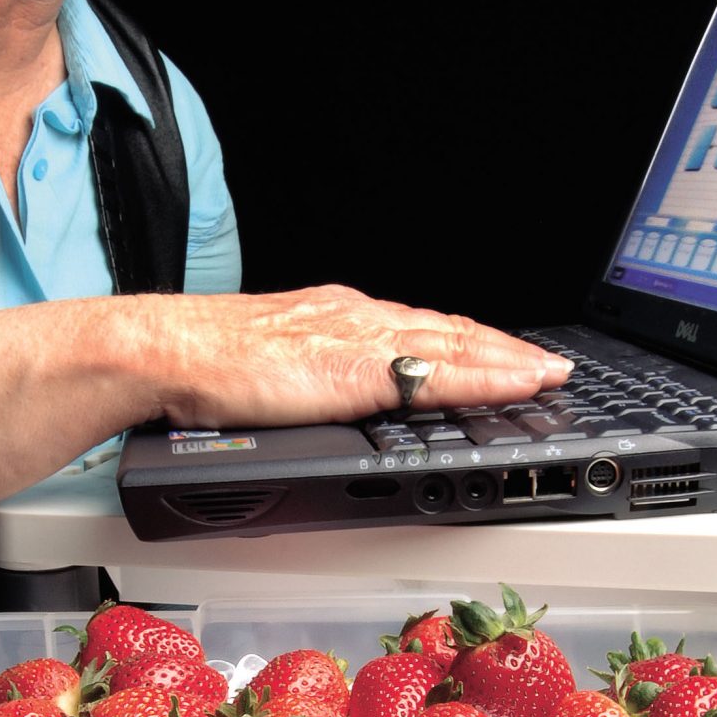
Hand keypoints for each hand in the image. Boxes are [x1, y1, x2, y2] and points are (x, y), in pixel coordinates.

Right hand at [133, 286, 569, 427]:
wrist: (168, 354)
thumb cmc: (201, 367)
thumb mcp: (272, 366)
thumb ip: (308, 378)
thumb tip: (322, 399)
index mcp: (336, 317)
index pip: (418, 326)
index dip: (467, 341)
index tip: (501, 352)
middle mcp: (357, 318)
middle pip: (448, 331)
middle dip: (502, 349)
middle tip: (548, 365)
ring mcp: (361, 339)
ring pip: (455, 345)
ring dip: (508, 360)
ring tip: (548, 374)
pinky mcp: (359, 369)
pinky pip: (439, 374)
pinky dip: (487, 378)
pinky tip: (517, 384)